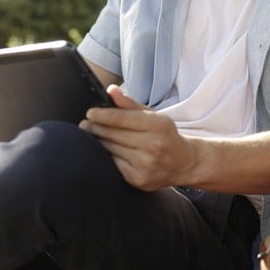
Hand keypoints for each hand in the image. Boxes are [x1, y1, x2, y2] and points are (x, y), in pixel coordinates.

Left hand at [80, 85, 196, 190]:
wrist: (184, 163)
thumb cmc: (165, 135)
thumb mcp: (153, 116)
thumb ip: (130, 104)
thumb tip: (111, 90)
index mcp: (157, 125)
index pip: (121, 119)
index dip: (102, 115)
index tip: (90, 113)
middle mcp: (153, 145)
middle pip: (113, 134)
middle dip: (95, 128)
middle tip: (85, 124)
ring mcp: (145, 164)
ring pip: (110, 149)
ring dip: (98, 141)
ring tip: (92, 135)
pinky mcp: (138, 179)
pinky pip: (113, 164)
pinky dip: (105, 156)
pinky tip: (103, 150)